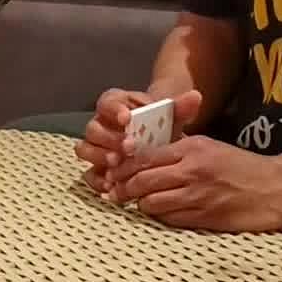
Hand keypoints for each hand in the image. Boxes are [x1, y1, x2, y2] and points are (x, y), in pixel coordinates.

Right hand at [74, 87, 202, 192]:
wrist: (159, 141)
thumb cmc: (161, 125)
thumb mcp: (172, 116)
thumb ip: (180, 107)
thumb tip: (196, 96)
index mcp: (115, 106)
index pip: (107, 102)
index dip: (114, 110)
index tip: (128, 118)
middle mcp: (100, 125)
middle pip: (93, 128)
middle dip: (109, 139)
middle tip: (129, 147)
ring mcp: (96, 147)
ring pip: (84, 149)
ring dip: (99, 157)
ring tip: (118, 164)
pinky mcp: (97, 167)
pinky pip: (89, 174)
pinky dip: (98, 180)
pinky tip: (112, 186)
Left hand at [106, 135, 281, 232]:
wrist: (277, 187)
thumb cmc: (240, 166)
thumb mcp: (208, 146)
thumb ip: (177, 148)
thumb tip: (141, 153)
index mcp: (191, 148)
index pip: (144, 157)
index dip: (123, 168)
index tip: (112, 174)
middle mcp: (192, 170)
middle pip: (142, 181)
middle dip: (123, 189)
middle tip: (115, 194)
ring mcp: (199, 195)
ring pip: (152, 202)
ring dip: (141, 205)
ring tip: (139, 204)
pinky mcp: (206, 217)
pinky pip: (170, 219)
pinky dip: (160, 217)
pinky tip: (161, 214)